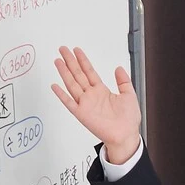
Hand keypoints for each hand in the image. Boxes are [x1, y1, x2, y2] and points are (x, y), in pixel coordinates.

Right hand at [51, 46, 142, 161]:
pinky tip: (55, 86)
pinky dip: (61, 95)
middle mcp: (91, 96)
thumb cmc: (128, 120)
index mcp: (102, 91)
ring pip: (72, 84)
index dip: (83, 60)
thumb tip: (118, 68)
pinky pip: (69, 103)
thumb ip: (123, 81)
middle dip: (70, 61)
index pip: (89, 72)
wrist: (126, 135)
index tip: (76, 50)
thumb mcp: (129, 95)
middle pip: (78, 75)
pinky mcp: (82, 114)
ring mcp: (85, 104)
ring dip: (64, 73)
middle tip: (63, 49)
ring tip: (58, 61)